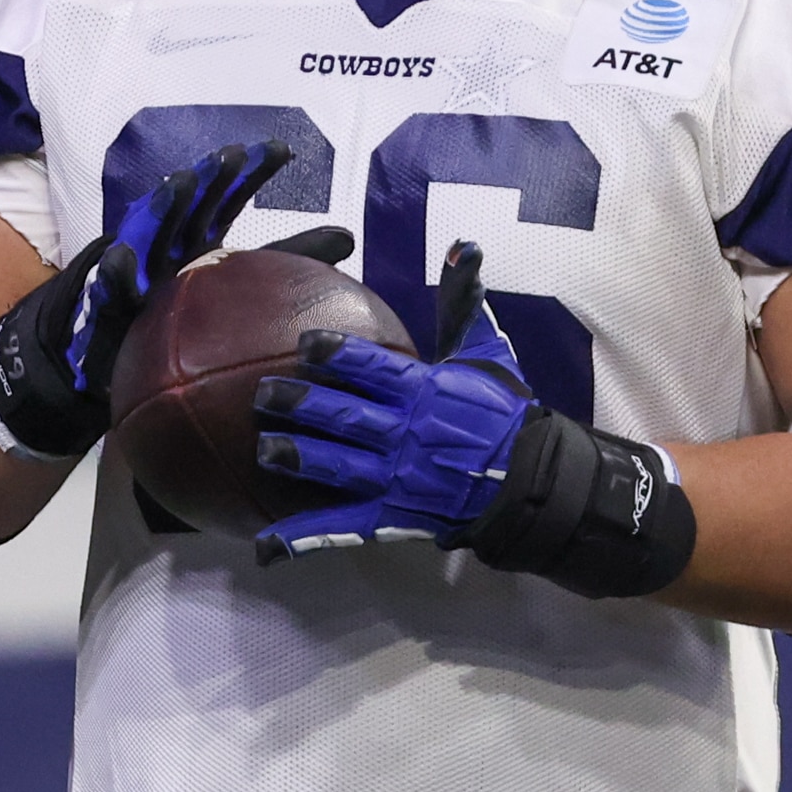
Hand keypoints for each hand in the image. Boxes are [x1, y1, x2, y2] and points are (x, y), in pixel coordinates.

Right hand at [0, 141, 290, 457]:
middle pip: (189, 204)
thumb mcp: (236, 282)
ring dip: (163, 208)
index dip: (250, 173)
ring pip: (149, 233)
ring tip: (181, 184)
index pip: (227, 196)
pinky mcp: (109, 302)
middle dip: (208, 178)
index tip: (281, 151)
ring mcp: (136, 269)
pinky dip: (117, 272)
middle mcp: (167, 244)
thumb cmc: (179, 310)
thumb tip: (349, 238)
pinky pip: (110, 287)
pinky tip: (126, 259)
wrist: (113, 352)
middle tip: (233, 156)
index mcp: (197, 237)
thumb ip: (286, 260)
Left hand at [250, 243, 534, 560]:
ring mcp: (399, 479)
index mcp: (427, 391)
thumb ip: (464, 301)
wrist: (528, 480)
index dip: (338, 356)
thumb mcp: (487, 352)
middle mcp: (409, 434)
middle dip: (303, 404)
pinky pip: (343, 528)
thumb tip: (466, 246)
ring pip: (341, 467)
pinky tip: (267, 545)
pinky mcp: (393, 517)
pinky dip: (305, 537)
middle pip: (348, 416)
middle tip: (264, 392)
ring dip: (301, 458)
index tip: (305, 343)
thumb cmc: (504, 412)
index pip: (376, 368)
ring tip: (264, 449)